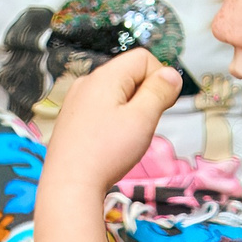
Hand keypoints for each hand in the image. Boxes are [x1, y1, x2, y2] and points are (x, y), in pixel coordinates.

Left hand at [37, 49, 182, 210]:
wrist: (70, 183)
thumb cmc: (104, 153)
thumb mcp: (143, 119)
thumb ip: (160, 92)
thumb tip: (171, 74)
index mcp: (104, 77)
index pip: (143, 58)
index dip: (160, 78)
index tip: (161, 104)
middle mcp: (87, 83)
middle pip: (129, 74)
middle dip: (145, 95)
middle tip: (142, 124)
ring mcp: (77, 100)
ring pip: (117, 93)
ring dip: (131, 110)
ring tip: (126, 136)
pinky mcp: (73, 118)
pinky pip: (103, 108)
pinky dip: (114, 120)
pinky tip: (112, 141)